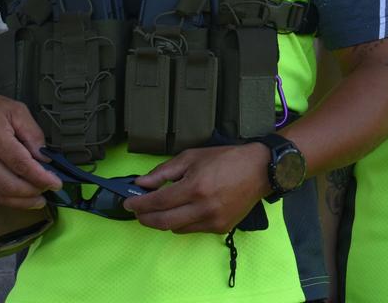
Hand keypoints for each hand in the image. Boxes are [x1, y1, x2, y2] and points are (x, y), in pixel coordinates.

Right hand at [0, 84, 60, 208]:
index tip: (56, 183)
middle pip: (10, 186)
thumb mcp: (16, 110)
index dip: (41, 178)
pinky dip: (7, 199)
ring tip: (38, 199)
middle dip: (34, 192)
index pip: (22, 165)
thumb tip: (45, 159)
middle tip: (49, 189)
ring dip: (22, 201)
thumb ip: (33, 134)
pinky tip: (20, 197)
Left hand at [125, 143, 268, 233]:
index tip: (128, 203)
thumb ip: (164, 171)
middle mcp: (203, 208)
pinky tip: (185, 210)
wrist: (260, 170)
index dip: (139, 204)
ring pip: (176, 229)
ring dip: (163, 221)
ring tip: (160, 209)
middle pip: (162, 222)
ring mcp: (212, 220)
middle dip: (144, 218)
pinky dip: (182, 222)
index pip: (157, 202)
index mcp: (195, 187)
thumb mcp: (193, 157)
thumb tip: (142, 183)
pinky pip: (192, 230)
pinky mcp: (220, 228)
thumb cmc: (227, 159)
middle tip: (137, 212)